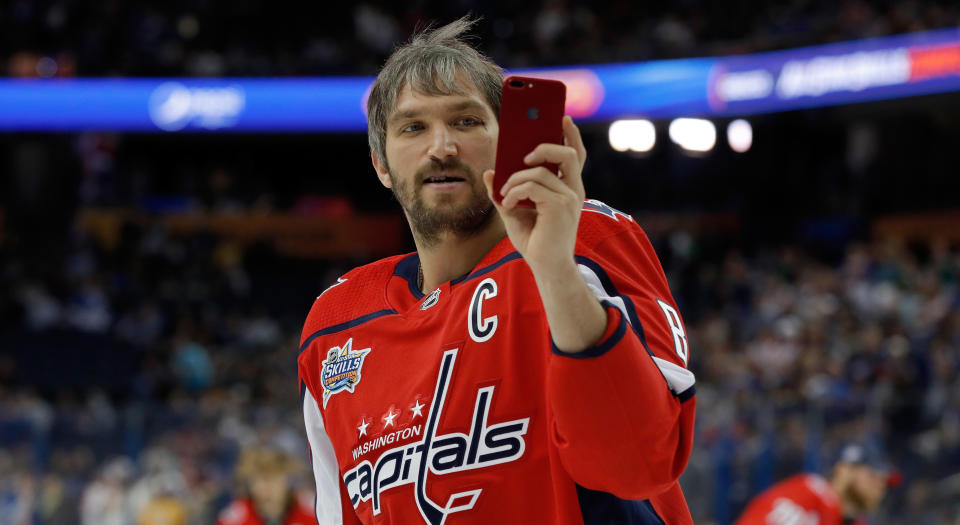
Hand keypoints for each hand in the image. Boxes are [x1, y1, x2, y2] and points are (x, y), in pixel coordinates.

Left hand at [483, 116, 586, 277]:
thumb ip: (504, 191)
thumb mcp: (515, 210)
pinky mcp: (560, 207)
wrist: (547, 268)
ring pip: (539, 170)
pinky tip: (508, 204)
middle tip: (522, 156)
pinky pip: (532, 186)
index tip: (563, 117)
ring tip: (505, 194)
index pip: (575, 155)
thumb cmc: (535, 240)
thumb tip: (489, 172)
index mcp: (568, 188)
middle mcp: (573, 190)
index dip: (572, 134)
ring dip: (515, 179)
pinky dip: (515, 192)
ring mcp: (569, 198)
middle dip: (544, 146)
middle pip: (567, 153)